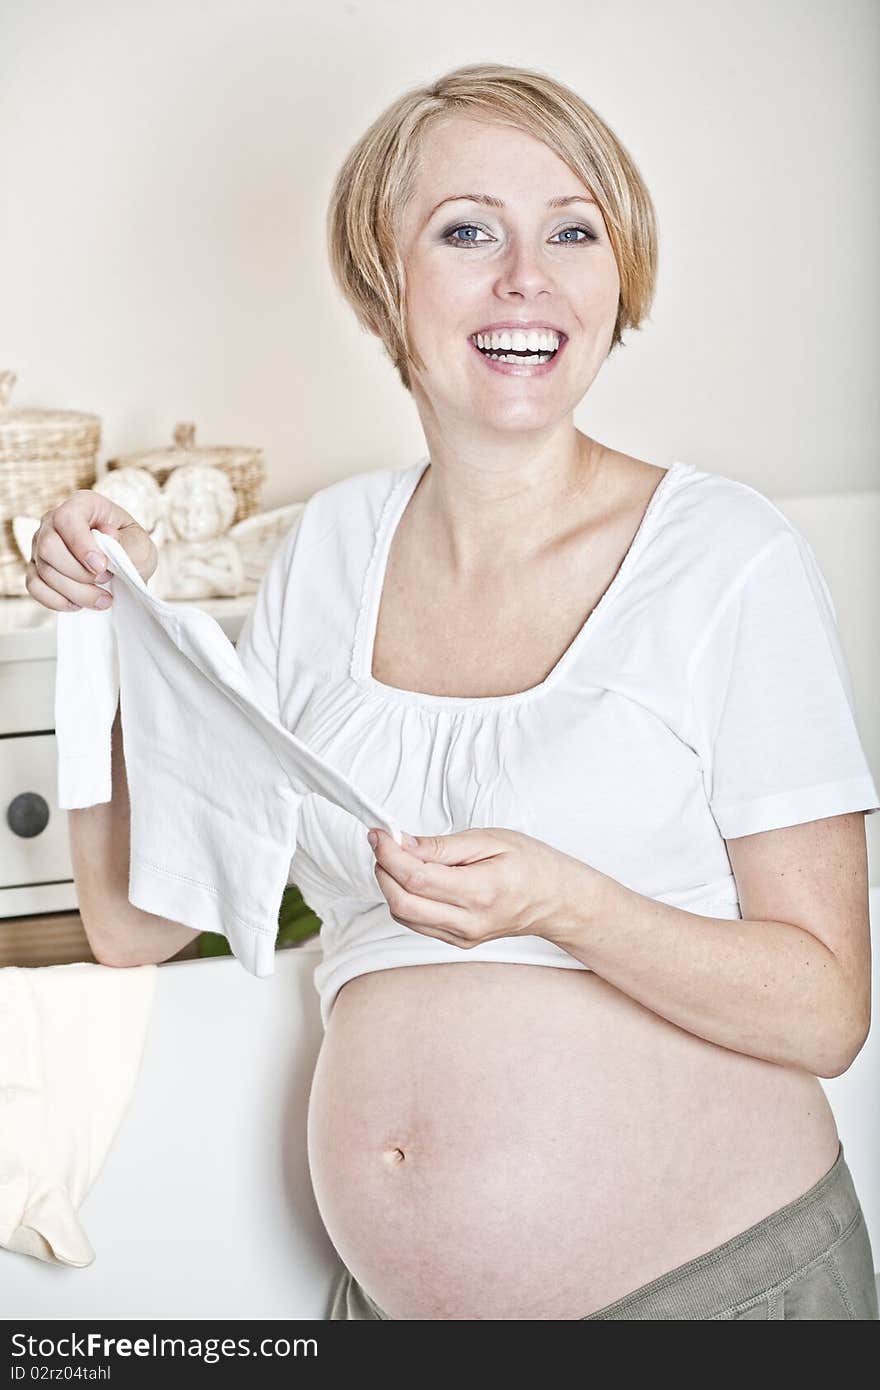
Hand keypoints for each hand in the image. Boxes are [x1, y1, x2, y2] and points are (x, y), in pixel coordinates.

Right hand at [25, 489, 157, 613]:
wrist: (126, 569)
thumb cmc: (132, 551)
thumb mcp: (141, 546)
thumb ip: (126, 542)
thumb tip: (105, 535)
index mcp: (83, 505)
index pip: (67, 518)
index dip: (81, 545)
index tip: (101, 566)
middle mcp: (54, 521)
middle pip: (48, 546)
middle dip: (78, 573)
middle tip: (105, 580)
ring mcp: (41, 545)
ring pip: (43, 570)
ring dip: (75, 591)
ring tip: (102, 598)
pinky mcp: (37, 568)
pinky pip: (34, 586)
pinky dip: (56, 600)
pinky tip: (78, 604)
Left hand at [367, 825, 586, 949]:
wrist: (556, 900)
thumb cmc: (531, 864)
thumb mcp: (490, 839)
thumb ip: (443, 845)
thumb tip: (402, 844)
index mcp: (481, 891)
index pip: (416, 878)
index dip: (389, 855)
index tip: (379, 834)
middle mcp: (469, 921)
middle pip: (401, 904)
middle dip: (383, 871)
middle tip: (384, 844)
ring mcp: (462, 937)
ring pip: (404, 917)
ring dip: (390, 885)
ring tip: (400, 858)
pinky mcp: (458, 942)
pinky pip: (416, 924)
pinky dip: (405, 899)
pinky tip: (415, 878)